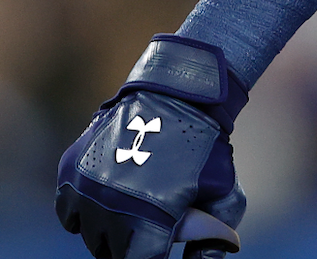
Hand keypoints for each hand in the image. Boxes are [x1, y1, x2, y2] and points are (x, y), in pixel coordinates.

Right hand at [55, 35, 246, 258]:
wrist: (179, 96)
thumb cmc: (207, 149)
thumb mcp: (225, 195)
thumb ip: (213, 239)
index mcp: (148, 219)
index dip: (152, 258)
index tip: (159, 247)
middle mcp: (110, 207)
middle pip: (112, 252)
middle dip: (132, 247)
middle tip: (151, 231)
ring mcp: (85, 189)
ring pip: (89, 234)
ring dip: (109, 232)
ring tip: (133, 215)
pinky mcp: (70, 172)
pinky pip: (69, 213)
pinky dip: (85, 214)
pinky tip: (109, 204)